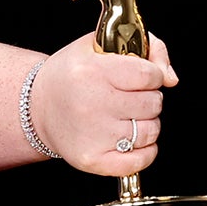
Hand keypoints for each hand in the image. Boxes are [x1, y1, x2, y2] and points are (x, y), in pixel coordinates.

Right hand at [29, 32, 176, 175]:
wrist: (35, 107)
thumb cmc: (71, 74)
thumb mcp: (101, 44)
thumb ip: (148, 47)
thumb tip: (170, 78)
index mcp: (92, 71)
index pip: (149, 75)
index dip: (153, 75)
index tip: (144, 77)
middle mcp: (91, 104)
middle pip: (152, 103)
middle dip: (149, 98)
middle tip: (130, 96)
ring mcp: (92, 135)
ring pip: (150, 131)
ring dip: (147, 123)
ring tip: (126, 116)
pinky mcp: (91, 159)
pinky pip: (139, 161)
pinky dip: (145, 152)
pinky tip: (132, 140)